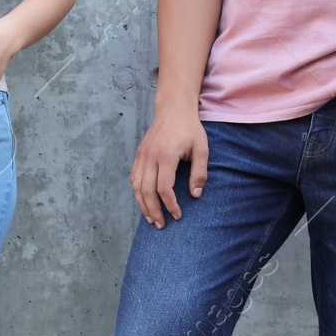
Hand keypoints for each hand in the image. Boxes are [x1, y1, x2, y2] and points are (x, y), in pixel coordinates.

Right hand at [131, 106, 208, 228]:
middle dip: (154, 211)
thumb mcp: (202, 149)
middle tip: (161, 225)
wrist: (173, 109)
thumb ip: (199, 173)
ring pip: (136, 187)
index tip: (178, 215)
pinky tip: (144, 203)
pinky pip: (134, 179)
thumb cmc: (190, 129)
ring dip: (142, 206)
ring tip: (150, 219)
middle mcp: (150, 157)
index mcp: (166, 155)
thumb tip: (195, 195)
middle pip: (147, 191)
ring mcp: (141, 156)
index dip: (170, 204)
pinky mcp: (138, 155)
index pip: (164, 188)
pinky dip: (137, 193)